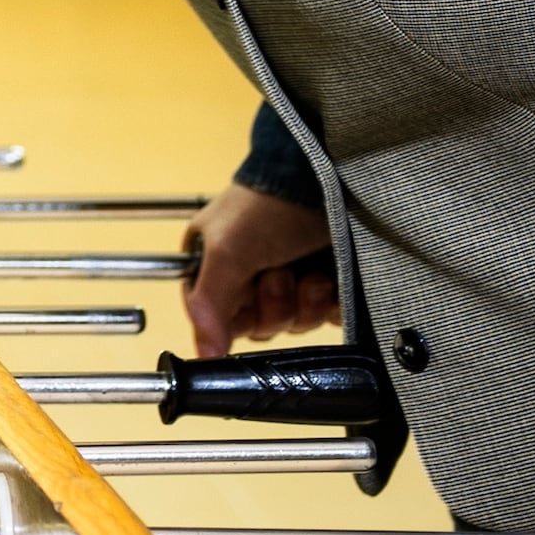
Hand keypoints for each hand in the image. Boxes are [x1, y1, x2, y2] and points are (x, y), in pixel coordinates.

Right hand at [179, 177, 339, 355]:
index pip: (216, 317)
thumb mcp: (228, 252)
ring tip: (311, 272)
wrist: (331, 178)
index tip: (245, 303)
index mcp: (217, 263)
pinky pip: (328, 319)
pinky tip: (331, 281)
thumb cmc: (269, 206)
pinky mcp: (331, 285)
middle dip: (274, 305)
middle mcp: (254, 273)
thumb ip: (208, 305)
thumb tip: (202, 356)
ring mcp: (295, 279)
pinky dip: (331, 305)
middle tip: (280, 273)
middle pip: (259, 325)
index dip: (234, 318)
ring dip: (305, 303)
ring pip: (295, 325)